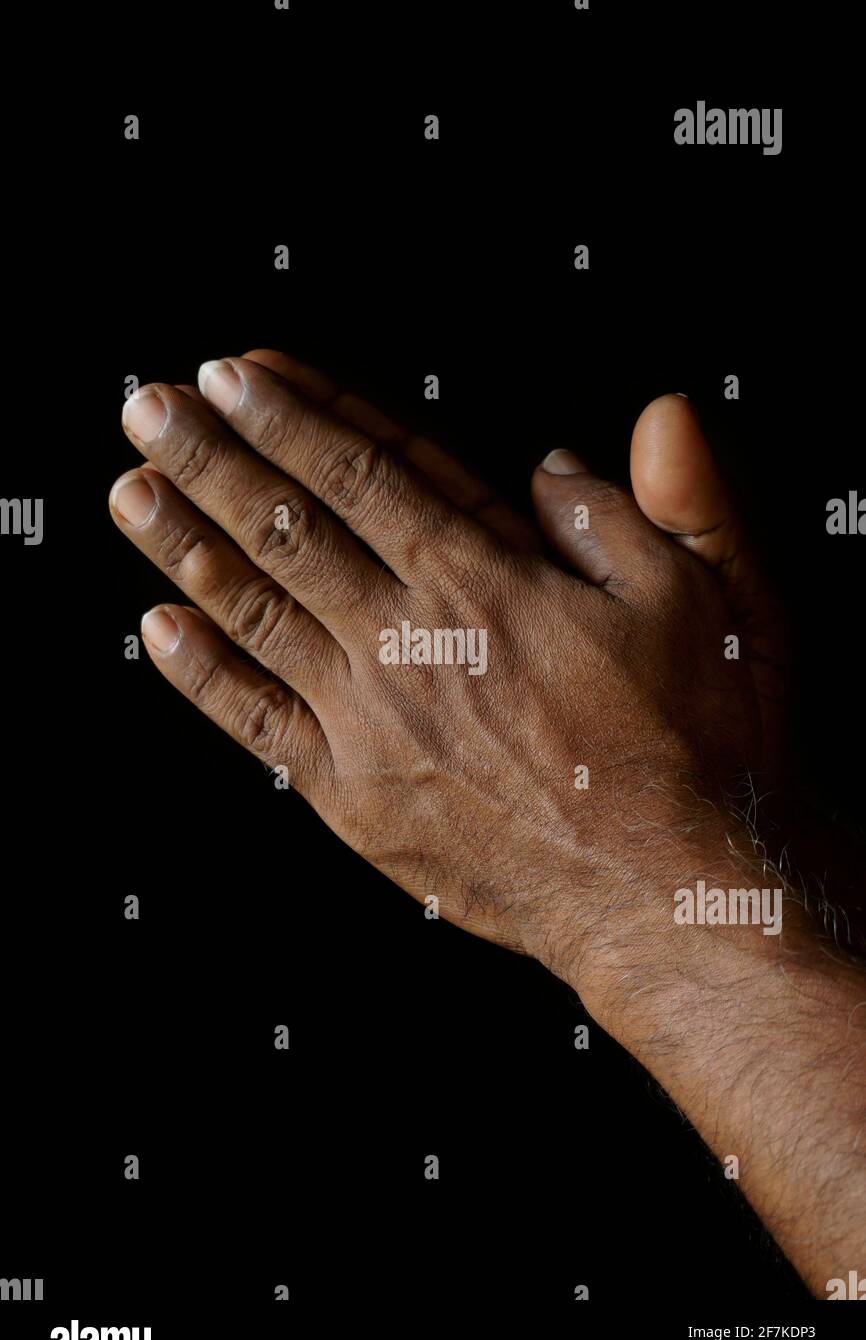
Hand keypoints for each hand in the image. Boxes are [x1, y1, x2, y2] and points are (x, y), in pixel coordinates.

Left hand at [112, 352, 760, 1020]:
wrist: (664, 895)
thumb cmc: (694, 750)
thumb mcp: (705, 599)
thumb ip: (637, 509)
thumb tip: (557, 458)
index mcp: (485, 580)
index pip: (362, 472)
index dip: (290, 415)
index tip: (234, 373)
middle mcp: (410, 640)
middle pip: (287, 526)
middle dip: (210, 456)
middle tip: (148, 405)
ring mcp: (371, 721)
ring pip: (256, 611)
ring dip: (184, 544)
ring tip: (130, 491)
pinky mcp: (353, 796)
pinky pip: (257, 724)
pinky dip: (203, 675)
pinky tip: (159, 629)